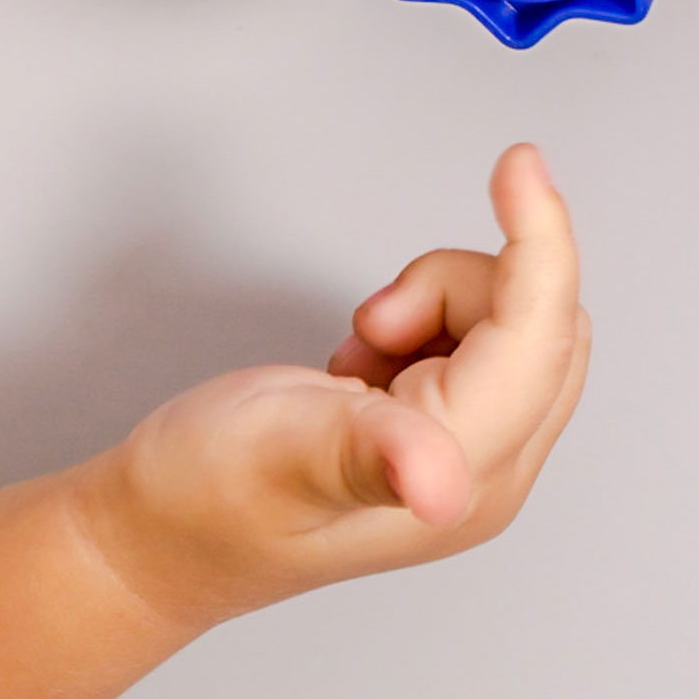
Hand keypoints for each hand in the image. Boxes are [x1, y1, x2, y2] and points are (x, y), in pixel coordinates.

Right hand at [78, 145, 590, 629]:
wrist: (156, 536)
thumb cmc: (201, 502)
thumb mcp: (275, 457)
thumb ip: (360, 456)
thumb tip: (439, 488)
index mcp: (467, 473)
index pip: (543, 335)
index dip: (539, 242)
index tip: (520, 162)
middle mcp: (492, 468)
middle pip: (540, 319)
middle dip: (454, 291)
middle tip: (370, 329)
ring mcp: (477, 452)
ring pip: (512, 321)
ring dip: (434, 308)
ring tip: (356, 360)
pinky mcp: (453, 430)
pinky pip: (482, 337)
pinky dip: (424, 325)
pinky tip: (363, 373)